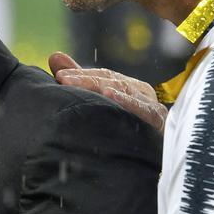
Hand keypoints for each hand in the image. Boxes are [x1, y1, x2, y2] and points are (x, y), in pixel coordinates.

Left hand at [49, 52, 166, 131]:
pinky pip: (143, 109)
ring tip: (83, 85)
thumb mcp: (100, 100)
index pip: (102, 75)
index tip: (58, 76)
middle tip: (62, 79)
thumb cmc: (124, 126)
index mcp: (127, 85)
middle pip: (111, 80)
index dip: (80, 74)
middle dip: (85, 79)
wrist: (152, 157)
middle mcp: (140, 91)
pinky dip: (128, 102)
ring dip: (104, 86)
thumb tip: (55, 56)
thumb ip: (80, 80)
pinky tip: (111, 96)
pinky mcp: (158, 120)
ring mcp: (151, 104)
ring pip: (125, 90)